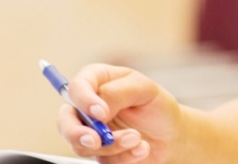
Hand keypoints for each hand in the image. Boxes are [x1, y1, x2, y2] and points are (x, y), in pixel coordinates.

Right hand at [55, 64, 181, 163]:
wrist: (172, 134)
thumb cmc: (157, 105)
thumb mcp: (145, 89)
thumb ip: (118, 93)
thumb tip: (96, 110)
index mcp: (97, 81)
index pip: (77, 87)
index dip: (84, 100)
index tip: (101, 112)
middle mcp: (87, 107)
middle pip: (65, 120)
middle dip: (76, 133)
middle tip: (97, 140)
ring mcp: (90, 131)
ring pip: (83, 145)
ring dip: (112, 145)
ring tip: (138, 138)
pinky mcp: (98, 153)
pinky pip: (102, 160)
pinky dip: (124, 157)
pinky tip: (142, 148)